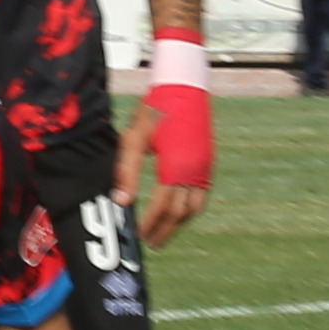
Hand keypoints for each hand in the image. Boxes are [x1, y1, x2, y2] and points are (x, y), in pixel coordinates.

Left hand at [115, 99, 211, 247]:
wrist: (184, 87)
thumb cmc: (154, 110)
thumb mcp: (133, 139)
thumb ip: (127, 171)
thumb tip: (121, 202)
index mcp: (174, 167)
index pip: (163, 206)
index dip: (152, 223)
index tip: (140, 235)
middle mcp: (194, 171)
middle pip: (181, 212)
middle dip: (166, 229)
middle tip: (152, 242)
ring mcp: (204, 167)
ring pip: (195, 206)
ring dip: (180, 222)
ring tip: (164, 232)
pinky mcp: (207, 162)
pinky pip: (201, 195)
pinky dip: (190, 208)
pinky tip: (178, 211)